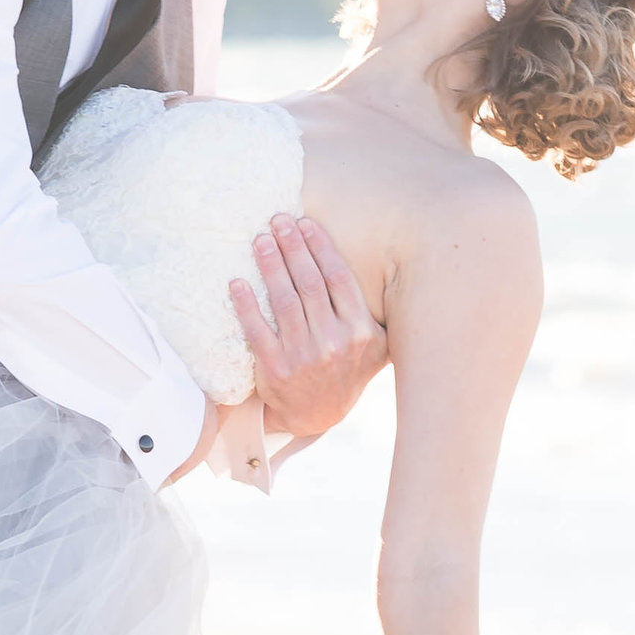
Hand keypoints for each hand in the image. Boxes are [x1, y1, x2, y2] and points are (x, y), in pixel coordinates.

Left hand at [229, 214, 384, 451]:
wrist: (318, 414)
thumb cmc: (347, 369)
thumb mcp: (377, 346)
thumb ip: (379, 313)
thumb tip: (396, 265)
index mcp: (362, 332)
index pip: (339, 279)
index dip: (320, 247)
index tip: (305, 223)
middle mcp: (336, 343)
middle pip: (310, 284)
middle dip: (293, 248)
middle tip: (278, 220)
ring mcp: (305, 357)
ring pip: (284, 301)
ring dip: (271, 267)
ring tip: (260, 240)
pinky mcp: (276, 369)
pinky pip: (258, 330)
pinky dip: (246, 305)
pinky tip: (238, 283)